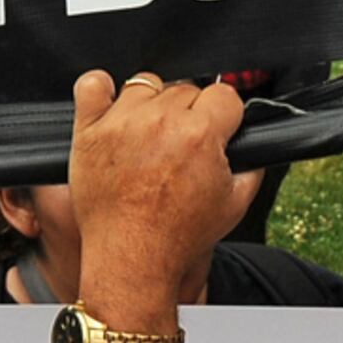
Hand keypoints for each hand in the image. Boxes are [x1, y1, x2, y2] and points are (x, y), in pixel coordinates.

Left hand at [66, 71, 243, 321]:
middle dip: (190, 113)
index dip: (225, 115)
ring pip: (146, 84)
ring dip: (152, 103)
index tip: (217, 129)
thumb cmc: (178, 236)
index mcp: (200, 135)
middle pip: (186, 88)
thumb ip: (252, 167)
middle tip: (182, 146)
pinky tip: (113, 109)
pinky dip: (102, 90)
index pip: (225, 94)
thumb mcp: (235, 205)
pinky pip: (93, 85)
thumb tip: (252, 145)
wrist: (133, 258)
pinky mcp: (90, 131)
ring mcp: (122, 124)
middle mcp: (160, 122)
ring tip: (150, 135)